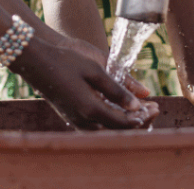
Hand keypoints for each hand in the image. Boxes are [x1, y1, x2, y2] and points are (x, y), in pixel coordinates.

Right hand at [10, 35, 157, 129]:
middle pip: (118, 130)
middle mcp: (83, 120)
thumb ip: (118, 87)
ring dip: (127, 122)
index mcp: (90, 109)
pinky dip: (113, 121)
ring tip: (142, 110)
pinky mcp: (72, 118)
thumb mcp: (95, 69)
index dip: (142, 117)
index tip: (155, 107)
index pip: (124, 122)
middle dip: (138, 121)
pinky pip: (98, 127)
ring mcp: (76, 121)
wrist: (37, 63)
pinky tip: (121, 110)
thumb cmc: (66, 61)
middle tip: (154, 108)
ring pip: (108, 131)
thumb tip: (140, 101)